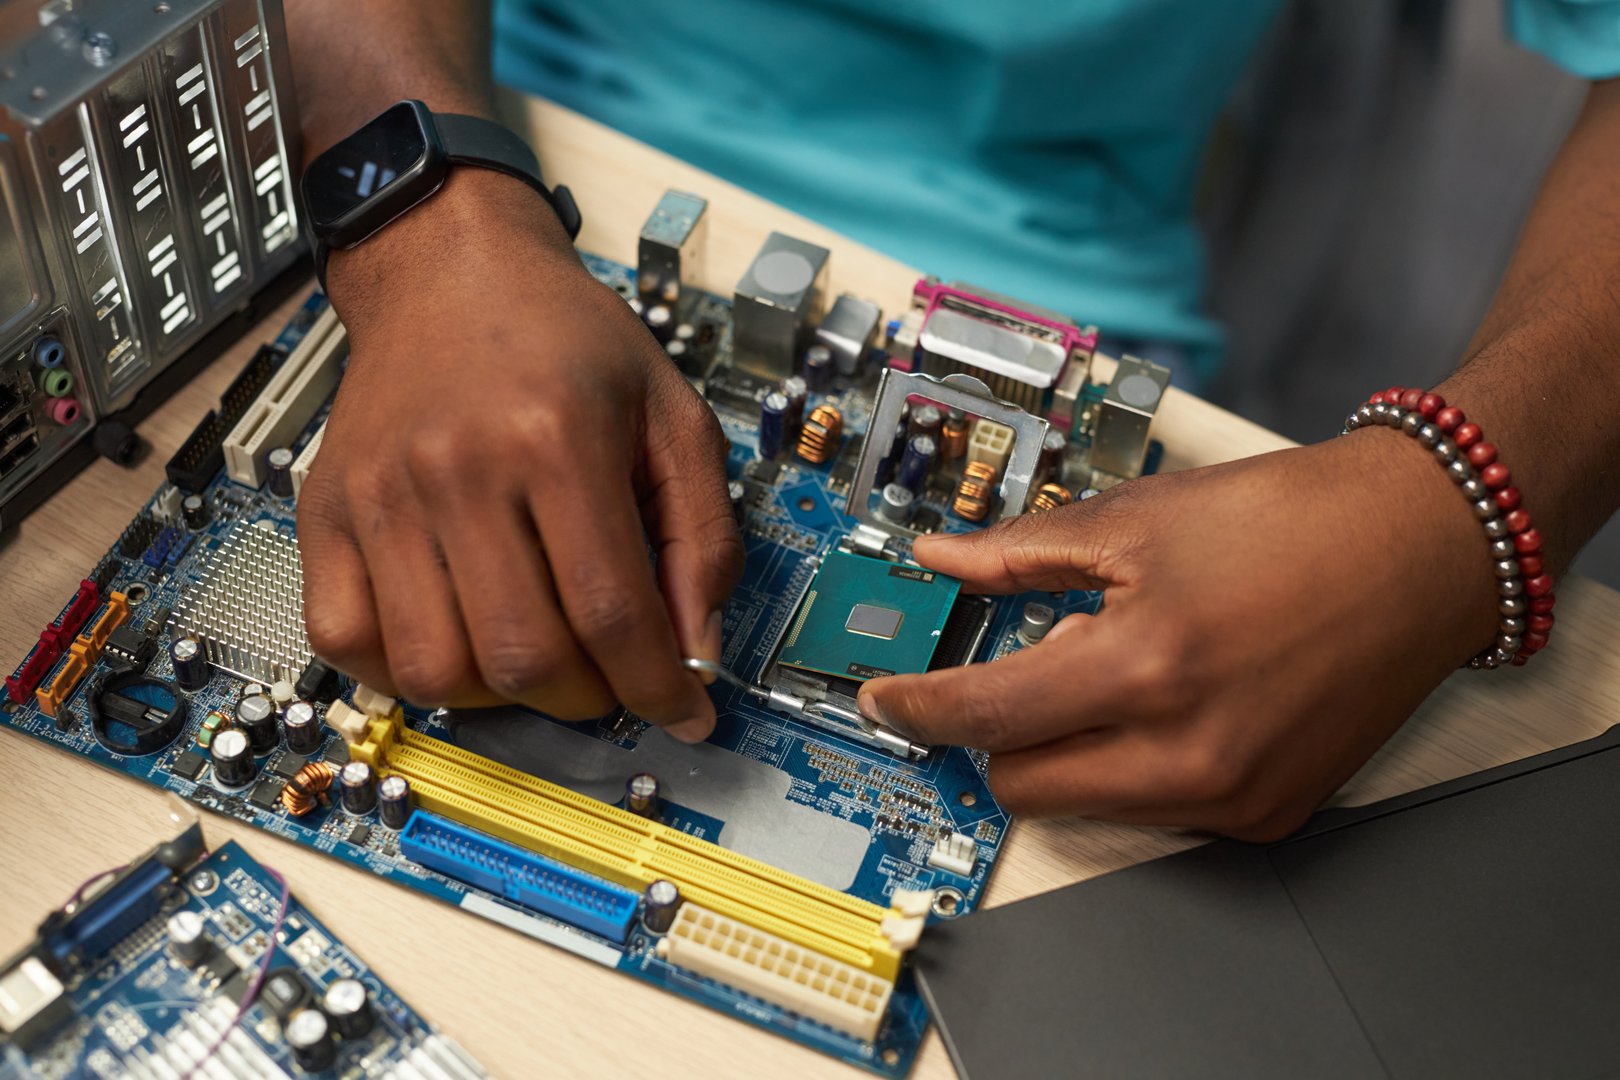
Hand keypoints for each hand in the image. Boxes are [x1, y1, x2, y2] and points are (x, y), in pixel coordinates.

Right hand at [298, 170, 741, 739]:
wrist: (448, 271)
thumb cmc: (567, 341)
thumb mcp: (671, 414)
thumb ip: (702, 534)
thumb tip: (694, 654)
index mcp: (557, 437)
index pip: (611, 611)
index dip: (656, 687)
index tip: (684, 714)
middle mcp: (459, 469)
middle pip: (523, 656)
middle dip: (587, 698)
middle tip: (609, 679)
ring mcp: (380, 496)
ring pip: (434, 670)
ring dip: (500, 698)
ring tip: (535, 659)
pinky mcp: (323, 512)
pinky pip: (346, 642)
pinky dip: (403, 674)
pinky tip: (455, 642)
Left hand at [857, 429, 1500, 839]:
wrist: (1420, 549)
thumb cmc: (1294, 522)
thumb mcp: (1139, 517)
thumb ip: (1021, 553)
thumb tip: (941, 560)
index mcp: (1145, 665)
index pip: (987, 714)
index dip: (916, 709)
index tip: (883, 703)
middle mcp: (1188, 750)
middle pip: (1021, 785)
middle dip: (1000, 732)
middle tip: (1032, 665)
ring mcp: (1231, 794)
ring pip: (1085, 805)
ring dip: (1070, 748)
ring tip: (1122, 669)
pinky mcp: (1267, 815)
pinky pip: (1155, 810)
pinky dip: (1136, 764)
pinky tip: (1174, 700)